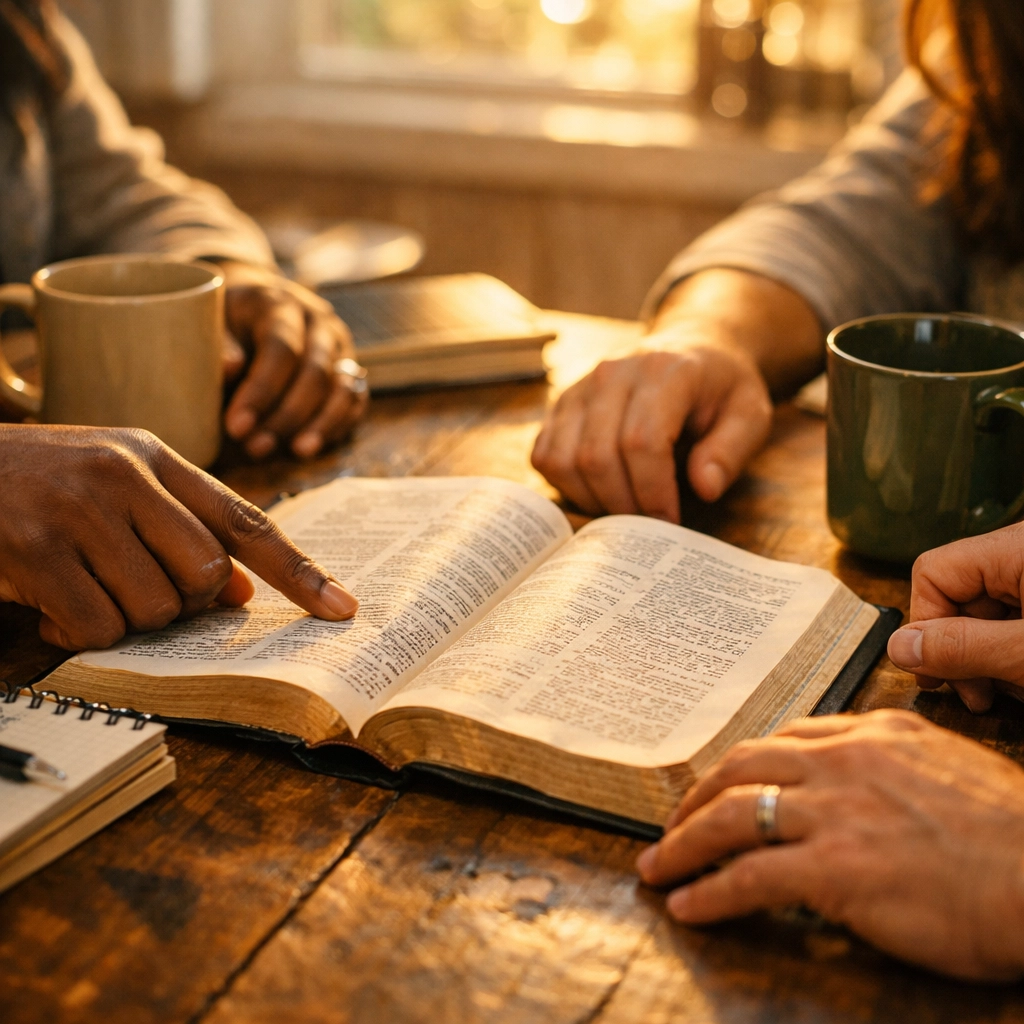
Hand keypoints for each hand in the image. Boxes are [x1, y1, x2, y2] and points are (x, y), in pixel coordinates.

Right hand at [0, 424, 357, 649]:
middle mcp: (123, 476)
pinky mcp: (35, 551)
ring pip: (154, 607)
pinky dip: (78, 633)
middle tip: (133, 587)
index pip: (246, 520)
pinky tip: (49, 606)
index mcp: (153, 457)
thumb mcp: (114, 486)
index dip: (300, 570)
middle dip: (181, 601)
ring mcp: (78, 511)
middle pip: (206, 574)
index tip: (342, 608)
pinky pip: (97, 626)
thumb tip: (240, 589)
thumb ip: (180, 527)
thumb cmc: (36, 483)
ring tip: (81, 588)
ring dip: (123, 618)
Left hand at [218, 263, 368, 460]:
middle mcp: (318, 322)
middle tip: (256, 447)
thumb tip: (230, 368)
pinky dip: (337, 426)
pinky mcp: (350, 368)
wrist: (253, 302)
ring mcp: (339, 346)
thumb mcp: (212, 323)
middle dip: (287, 416)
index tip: (236, 426)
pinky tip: (312, 446)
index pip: (282, 348)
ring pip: (343, 389)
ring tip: (294, 452)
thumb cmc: (227, 321)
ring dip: (319, 425)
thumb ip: (219, 344)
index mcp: (280, 304)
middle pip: (315, 373)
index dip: (262, 391)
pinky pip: (355, 401)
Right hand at [531, 332, 772, 521]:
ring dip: (592, 500)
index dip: (652, 491)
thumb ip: (732, 449)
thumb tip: (705, 488)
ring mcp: (578, 388)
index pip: (642, 441)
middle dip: (623, 505)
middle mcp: (611, 374)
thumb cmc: (720, 390)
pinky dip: (567, 487)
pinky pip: (544, 457)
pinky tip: (600, 493)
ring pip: (563, 460)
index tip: (669, 520)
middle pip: (597, 457)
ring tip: (625, 512)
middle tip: (647, 527)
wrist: (689, 350)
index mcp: (663, 371)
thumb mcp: (750, 414)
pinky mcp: (559, 406)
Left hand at [636, 710, 1023, 979]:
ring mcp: (836, 812)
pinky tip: (688, 907)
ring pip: (731, 816)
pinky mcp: (836, 869)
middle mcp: (844, 762)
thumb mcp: (948, 767)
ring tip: (658, 867)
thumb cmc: (1013, 835)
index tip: (717, 786)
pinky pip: (750, 877)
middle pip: (740, 767)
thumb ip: (891, 761)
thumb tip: (854, 775)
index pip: (781, 739)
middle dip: (695, 798)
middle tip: (672, 825)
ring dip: (684, 845)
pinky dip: (709, 892)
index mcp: (873, 734)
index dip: (738, 766)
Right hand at [887, 523, 1023, 712]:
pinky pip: (1014, 620)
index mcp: (1016, 549)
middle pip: (957, 595)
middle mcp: (1022, 555)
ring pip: (986, 614)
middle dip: (959, 650)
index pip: (933, 573)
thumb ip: (965, 648)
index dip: (926, 625)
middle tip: (975, 695)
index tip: (937, 672)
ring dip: (986, 658)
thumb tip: (899, 648)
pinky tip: (1023, 678)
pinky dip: (1011, 652)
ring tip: (1005, 693)